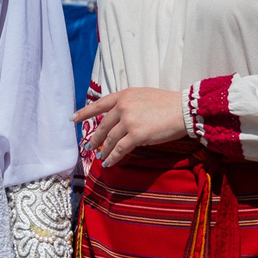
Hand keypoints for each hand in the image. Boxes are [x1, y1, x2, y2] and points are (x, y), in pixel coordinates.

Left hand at [73, 88, 188, 165]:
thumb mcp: (143, 95)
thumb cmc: (167, 103)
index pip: (99, 104)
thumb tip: (118, 117)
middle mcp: (123, 106)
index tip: (73, 119)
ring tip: (101, 157)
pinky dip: (113, 157)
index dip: (85, 113)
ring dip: (104, 150)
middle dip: (95, 138)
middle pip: (103, 126)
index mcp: (124, 95)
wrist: (184, 110)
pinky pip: (120, 149)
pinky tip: (109, 162)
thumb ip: (128, 103)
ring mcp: (129, 121)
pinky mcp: (136, 135)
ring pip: (110, 139)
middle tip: (89, 147)